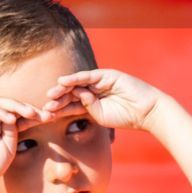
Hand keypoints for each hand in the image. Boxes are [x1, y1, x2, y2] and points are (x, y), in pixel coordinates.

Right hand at [0, 99, 44, 192]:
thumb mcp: (10, 147)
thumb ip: (16, 132)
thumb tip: (28, 117)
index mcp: (2, 125)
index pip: (19, 113)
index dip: (35, 113)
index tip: (51, 117)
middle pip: (12, 105)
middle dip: (28, 108)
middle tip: (43, 114)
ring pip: (0, 103)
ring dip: (17, 106)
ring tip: (31, 113)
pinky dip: (1, 113)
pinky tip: (12, 120)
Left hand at [42, 69, 162, 132]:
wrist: (146, 111)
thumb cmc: (126, 117)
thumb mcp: (100, 116)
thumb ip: (87, 107)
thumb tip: (75, 96)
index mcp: (91, 104)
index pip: (71, 106)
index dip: (58, 110)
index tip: (45, 116)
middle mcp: (93, 91)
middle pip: (71, 94)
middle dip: (57, 99)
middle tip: (45, 106)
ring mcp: (99, 82)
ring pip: (76, 84)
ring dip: (62, 89)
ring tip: (50, 94)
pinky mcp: (106, 75)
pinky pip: (87, 76)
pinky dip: (75, 78)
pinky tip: (63, 82)